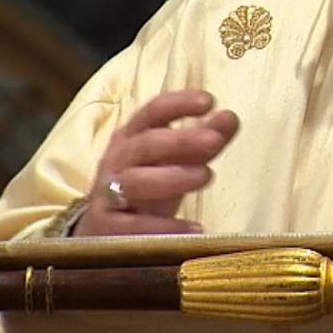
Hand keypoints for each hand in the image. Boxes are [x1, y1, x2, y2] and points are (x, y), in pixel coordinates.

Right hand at [75, 89, 239, 235]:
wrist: (102, 232)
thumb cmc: (145, 187)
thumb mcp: (173, 162)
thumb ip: (202, 142)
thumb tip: (230, 117)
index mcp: (133, 137)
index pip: (152, 112)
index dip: (178, 104)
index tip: (208, 101)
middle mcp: (118, 160)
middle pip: (146, 144)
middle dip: (180, 140)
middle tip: (214, 140)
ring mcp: (108, 193)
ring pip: (136, 181)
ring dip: (172, 177)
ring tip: (207, 176)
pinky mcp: (106, 227)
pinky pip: (134, 226)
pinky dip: (164, 228)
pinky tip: (195, 229)